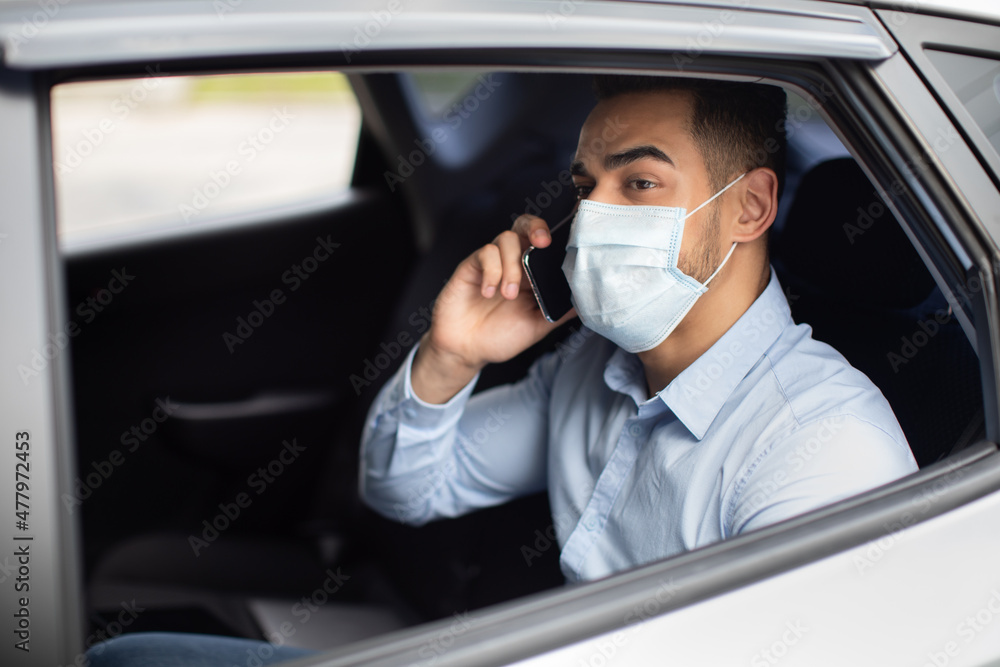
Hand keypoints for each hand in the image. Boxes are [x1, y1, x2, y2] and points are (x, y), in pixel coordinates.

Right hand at [412, 214, 576, 402]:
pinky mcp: (471, 266)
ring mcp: (491, 263)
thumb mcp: (537, 326)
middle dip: (535, 227)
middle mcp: (512, 262)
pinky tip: (489, 292)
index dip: (555, 236)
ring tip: (508, 295)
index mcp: (531, 273)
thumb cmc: (500, 337)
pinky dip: (491, 272)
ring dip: (512, 266)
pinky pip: (484, 253)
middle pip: (524, 226)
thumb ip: (559, 311)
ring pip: (506, 239)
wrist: (466, 350)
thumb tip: (587, 300)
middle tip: (542, 244)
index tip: (563, 246)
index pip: (544, 242)